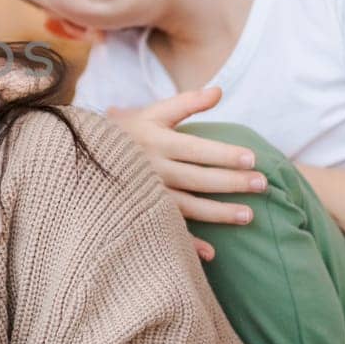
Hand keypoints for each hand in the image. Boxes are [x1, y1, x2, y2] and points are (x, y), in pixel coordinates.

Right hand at [106, 86, 267, 239]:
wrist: (82, 159)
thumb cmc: (125, 133)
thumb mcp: (152, 114)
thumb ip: (185, 103)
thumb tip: (219, 91)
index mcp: (156, 142)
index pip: (197, 149)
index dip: (225, 154)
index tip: (253, 158)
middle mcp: (152, 170)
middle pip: (198, 178)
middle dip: (232, 183)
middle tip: (262, 185)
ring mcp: (146, 195)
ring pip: (188, 207)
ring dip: (219, 214)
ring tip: (249, 216)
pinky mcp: (140, 213)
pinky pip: (167, 230)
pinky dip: (188, 244)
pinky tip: (211, 253)